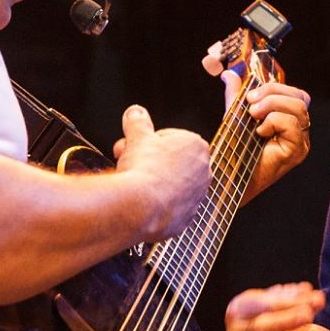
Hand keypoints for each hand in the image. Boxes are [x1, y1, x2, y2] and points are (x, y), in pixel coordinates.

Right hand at [111, 105, 209, 239]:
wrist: (141, 208)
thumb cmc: (143, 169)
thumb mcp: (137, 136)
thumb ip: (138, 122)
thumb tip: (135, 112)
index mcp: (196, 146)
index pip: (167, 138)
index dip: (144, 142)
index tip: (130, 148)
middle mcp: (203, 171)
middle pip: (168, 161)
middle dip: (147, 161)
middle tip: (126, 163)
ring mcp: (197, 197)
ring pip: (169, 184)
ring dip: (151, 181)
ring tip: (132, 184)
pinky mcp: (187, 218)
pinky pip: (169, 206)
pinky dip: (155, 203)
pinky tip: (141, 203)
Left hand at [203, 44, 313, 198]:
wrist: (229, 179)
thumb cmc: (235, 153)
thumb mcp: (236, 118)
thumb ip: (235, 97)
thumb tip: (229, 74)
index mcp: (289, 121)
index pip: (296, 94)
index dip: (276, 87)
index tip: (250, 94)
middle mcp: (299, 131)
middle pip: (300, 97)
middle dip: (273, 93)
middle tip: (250, 102)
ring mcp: (301, 142)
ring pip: (298, 107)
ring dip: (271, 105)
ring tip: (253, 116)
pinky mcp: (297, 151)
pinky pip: (293, 124)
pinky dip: (274, 121)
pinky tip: (260, 132)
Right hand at [225, 283, 325, 330]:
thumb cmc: (275, 315)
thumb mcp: (285, 301)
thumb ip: (301, 298)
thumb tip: (317, 298)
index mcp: (239, 309)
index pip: (260, 304)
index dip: (286, 302)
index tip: (308, 298)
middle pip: (258, 328)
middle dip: (284, 321)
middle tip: (307, 315)